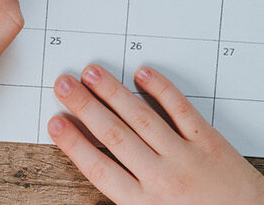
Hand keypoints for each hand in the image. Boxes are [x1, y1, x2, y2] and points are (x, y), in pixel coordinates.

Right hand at [47, 65, 263, 203]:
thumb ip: (129, 199)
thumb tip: (98, 174)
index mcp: (143, 203)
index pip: (98, 167)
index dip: (74, 143)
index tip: (55, 122)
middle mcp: (160, 178)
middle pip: (113, 135)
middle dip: (84, 107)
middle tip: (63, 84)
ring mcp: (184, 156)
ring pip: (141, 118)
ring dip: (113, 92)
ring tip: (91, 72)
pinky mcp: (207, 141)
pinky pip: (180, 110)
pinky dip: (161, 90)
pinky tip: (142, 74)